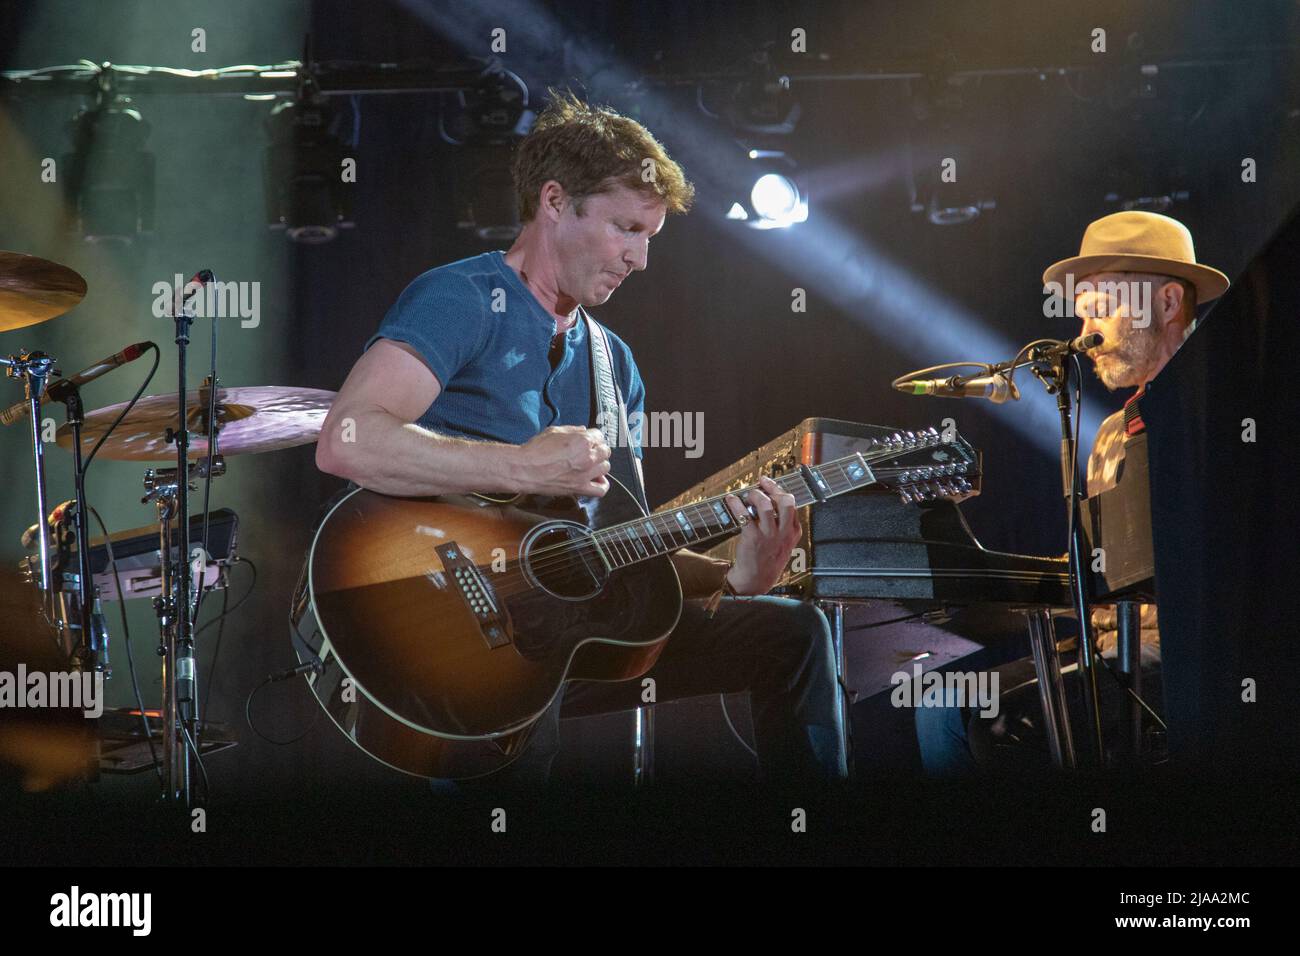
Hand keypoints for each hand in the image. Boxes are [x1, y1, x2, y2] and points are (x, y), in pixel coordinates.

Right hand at [516, 426, 610, 496]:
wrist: (525, 469)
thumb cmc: (535, 451)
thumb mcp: (554, 431)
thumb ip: (572, 430)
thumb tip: (583, 430)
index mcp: (582, 441)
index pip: (599, 436)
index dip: (592, 437)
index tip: (588, 440)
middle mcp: (588, 457)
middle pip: (605, 451)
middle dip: (597, 449)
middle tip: (587, 451)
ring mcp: (585, 474)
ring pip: (605, 467)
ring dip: (599, 464)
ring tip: (590, 464)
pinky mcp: (580, 488)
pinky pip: (601, 489)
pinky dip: (602, 484)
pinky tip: (596, 479)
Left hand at [723, 475, 800, 594]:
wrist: (756, 580)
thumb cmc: (768, 559)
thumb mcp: (784, 544)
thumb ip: (783, 525)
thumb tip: (770, 501)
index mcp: (793, 532)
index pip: (792, 504)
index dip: (779, 491)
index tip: (769, 485)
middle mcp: (783, 533)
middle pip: (785, 502)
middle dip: (772, 488)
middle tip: (761, 484)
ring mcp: (769, 536)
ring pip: (766, 506)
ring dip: (755, 495)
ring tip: (748, 495)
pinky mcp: (753, 538)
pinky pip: (745, 515)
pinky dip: (736, 504)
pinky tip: (731, 500)